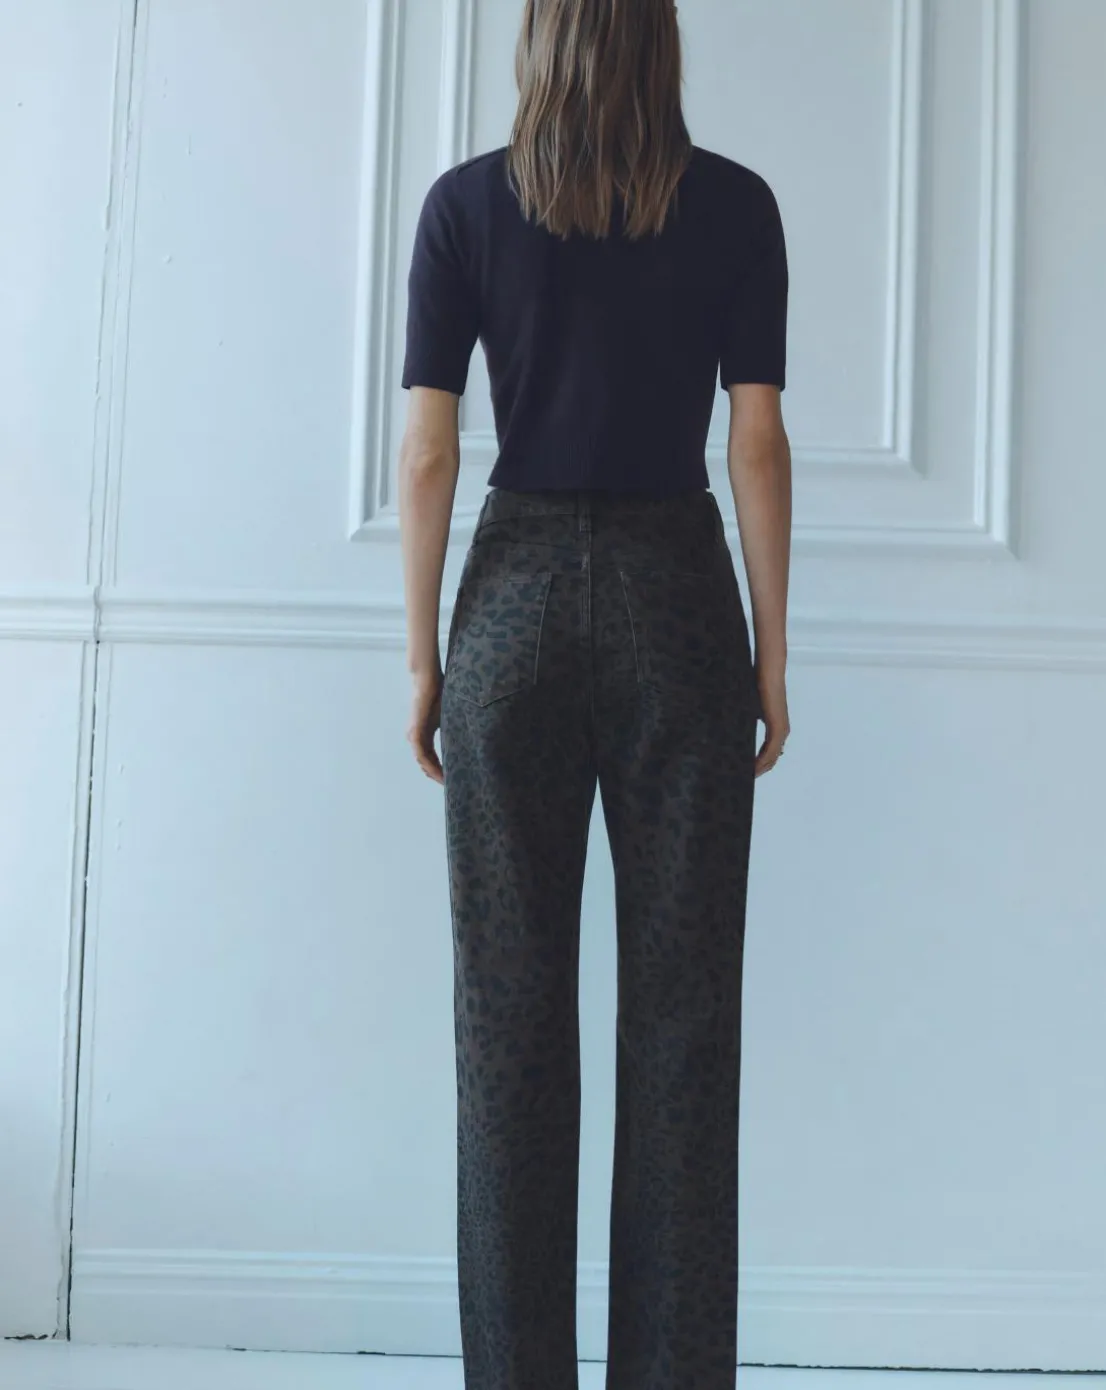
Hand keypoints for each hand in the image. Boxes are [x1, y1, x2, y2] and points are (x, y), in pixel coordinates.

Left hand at [407, 668, 444, 783]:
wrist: (427, 680)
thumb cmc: (438, 693)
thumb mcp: (448, 715)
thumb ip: (453, 727)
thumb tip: (469, 737)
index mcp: (424, 734)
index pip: (431, 757)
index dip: (440, 770)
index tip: (451, 779)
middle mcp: (416, 738)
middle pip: (426, 763)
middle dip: (437, 775)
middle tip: (452, 787)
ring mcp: (414, 736)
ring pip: (422, 761)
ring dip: (433, 773)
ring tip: (446, 782)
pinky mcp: (415, 732)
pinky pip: (421, 754)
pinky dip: (429, 765)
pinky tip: (439, 772)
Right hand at [754, 667, 789, 776]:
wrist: (768, 674)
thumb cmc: (759, 687)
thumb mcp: (751, 709)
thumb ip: (747, 720)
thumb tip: (733, 727)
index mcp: (776, 728)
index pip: (770, 752)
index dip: (759, 764)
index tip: (747, 772)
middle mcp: (782, 732)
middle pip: (772, 759)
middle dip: (759, 770)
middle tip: (744, 780)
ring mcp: (782, 731)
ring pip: (772, 758)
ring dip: (760, 769)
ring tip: (746, 777)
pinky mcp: (778, 729)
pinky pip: (770, 751)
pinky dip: (761, 762)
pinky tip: (752, 769)